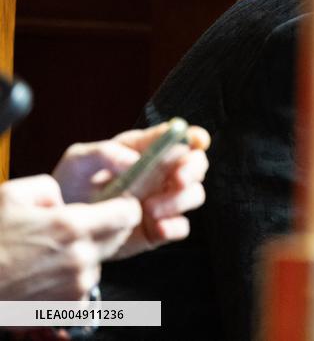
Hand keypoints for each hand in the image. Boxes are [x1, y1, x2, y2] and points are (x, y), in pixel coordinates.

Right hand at [0, 175, 140, 299]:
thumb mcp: (12, 195)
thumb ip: (49, 188)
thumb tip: (63, 200)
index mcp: (72, 227)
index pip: (128, 214)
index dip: (125, 205)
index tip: (117, 203)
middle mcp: (80, 259)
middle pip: (117, 238)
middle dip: (105, 228)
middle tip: (74, 227)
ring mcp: (75, 287)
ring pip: (98, 262)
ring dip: (84, 255)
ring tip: (46, 254)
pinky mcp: (67, 309)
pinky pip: (83, 288)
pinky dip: (71, 279)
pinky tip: (43, 274)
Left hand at [51, 124, 210, 260]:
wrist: (63, 229)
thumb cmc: (69, 187)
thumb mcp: (78, 161)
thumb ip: (106, 153)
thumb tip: (136, 161)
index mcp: (145, 150)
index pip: (179, 138)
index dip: (194, 137)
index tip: (196, 142)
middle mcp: (161, 174)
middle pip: (196, 164)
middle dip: (192, 170)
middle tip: (177, 180)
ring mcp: (163, 201)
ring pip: (194, 195)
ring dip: (179, 201)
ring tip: (149, 210)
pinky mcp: (159, 228)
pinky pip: (182, 226)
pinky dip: (175, 227)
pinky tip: (157, 228)